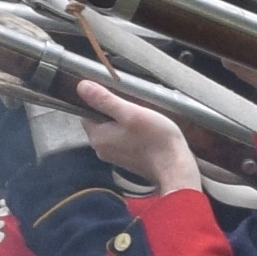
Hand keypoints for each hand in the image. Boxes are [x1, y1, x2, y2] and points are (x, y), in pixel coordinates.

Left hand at [72, 83, 197, 196]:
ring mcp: (114, 156)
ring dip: (125, 123)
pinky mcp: (127, 160)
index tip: (119, 100)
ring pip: (113, 130)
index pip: (86, 113)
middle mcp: (101, 149)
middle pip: (100, 121)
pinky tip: (146, 133)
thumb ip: (105, 100)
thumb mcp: (130, 112)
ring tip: (143, 121)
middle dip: (115, 113)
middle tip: (135, 110)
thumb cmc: (155, 140)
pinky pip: (123, 140)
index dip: (101, 103)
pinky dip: (132, 134)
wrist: (174, 167)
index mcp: (97, 137)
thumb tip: (82, 87)